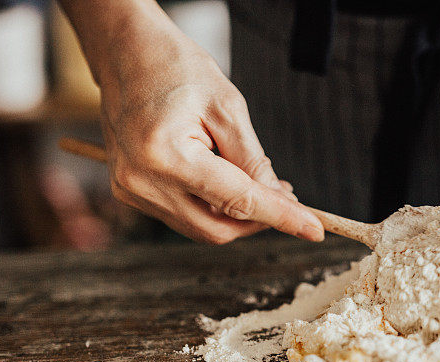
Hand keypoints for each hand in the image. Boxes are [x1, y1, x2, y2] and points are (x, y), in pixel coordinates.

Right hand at [98, 24, 323, 243]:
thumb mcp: (228, 107)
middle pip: (217, 229)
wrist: (125, 54)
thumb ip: (254, 160)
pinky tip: (226, 182)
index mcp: (167, 154)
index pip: (237, 200)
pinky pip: (182, 216)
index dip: (281, 217)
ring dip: (236, 215)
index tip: (314, 230)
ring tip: (258, 184)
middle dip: (258, 221)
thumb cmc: (176, 69)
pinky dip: (211, 208)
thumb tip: (280, 199)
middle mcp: (142, 181)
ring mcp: (131, 190)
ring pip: (201, 228)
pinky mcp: (129, 192)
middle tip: (287, 198)